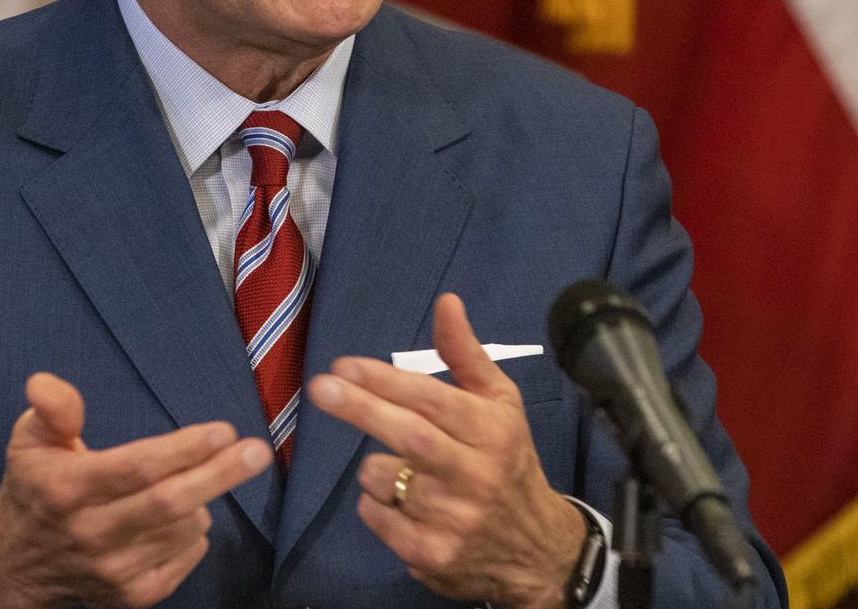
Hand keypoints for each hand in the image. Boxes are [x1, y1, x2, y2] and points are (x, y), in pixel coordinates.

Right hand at [0, 372, 272, 608]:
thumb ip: (51, 410)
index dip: (184, 449)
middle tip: (257, 452)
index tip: (223, 431)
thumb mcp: (29, 441)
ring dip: (201, 499)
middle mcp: (90, 533)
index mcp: (66, 489)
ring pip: (184, 528)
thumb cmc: (34, 489)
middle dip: (220, 474)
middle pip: (169, 503)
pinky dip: (195, 532)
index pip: (136, 468)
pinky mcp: (132, 595)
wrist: (15, 566)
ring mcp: (113, 570)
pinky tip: (180, 517)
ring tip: (190, 482)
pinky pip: (187, 556)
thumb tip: (44, 383)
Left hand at [308, 294, 587, 608]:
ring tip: (394, 465)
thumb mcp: (500, 404)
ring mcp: (454, 519)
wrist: (536, 549)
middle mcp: (476, 474)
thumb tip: (445, 301)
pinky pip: (377, 518)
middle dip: (360, 408)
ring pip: (383, 479)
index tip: (344, 364)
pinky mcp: (432, 555)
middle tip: (321, 387)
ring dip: (372, 465)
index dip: (385, 380)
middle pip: (408, 436)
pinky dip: (375, 504)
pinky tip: (400, 502)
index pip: (432, 400)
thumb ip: (465, 355)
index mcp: (493, 431)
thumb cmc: (508, 461)